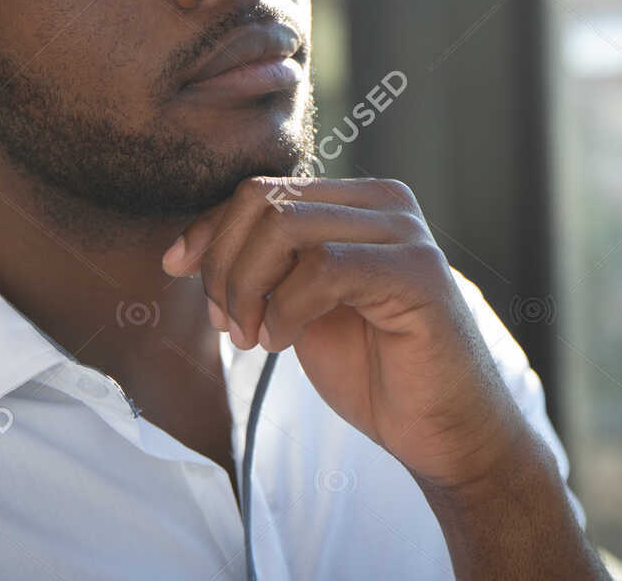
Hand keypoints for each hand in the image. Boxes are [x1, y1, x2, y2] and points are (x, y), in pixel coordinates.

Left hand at [159, 176, 531, 491]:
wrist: (445, 432)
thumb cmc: (374, 370)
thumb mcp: (299, 307)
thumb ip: (263, 268)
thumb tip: (184, 249)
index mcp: (357, 201)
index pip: (262, 188)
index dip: (210, 230)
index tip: (177, 271)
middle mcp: (385, 201)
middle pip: (265, 199)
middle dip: (224, 263)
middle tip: (229, 325)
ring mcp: (405, 232)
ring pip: (285, 226)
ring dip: (248, 288)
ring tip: (256, 338)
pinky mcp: (418, 273)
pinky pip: (323, 268)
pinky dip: (285, 308)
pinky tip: (284, 342)